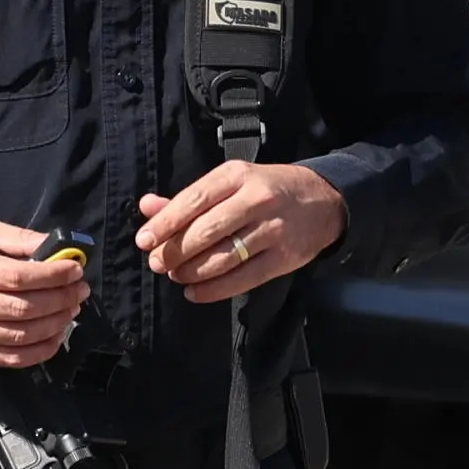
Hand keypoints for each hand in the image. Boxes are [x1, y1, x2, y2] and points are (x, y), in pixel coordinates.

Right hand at [0, 217, 91, 369]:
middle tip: (79, 290)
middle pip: (22, 308)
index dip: (52, 275)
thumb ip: (14, 238)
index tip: (74, 269)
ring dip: (54, 325)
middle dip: (60, 299)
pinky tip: (54, 338)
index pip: (17, 277)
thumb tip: (53, 246)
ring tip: (71, 310)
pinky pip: (8, 359)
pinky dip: (38, 353)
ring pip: (19, 337)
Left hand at [135, 161, 349, 303]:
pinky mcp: (283, 258)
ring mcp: (272, 230)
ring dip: (192, 272)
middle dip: (175, 251)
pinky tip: (195, 292)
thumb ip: (188, 197)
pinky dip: (213, 290)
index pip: (194, 200)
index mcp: (237, 175)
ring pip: (223, 258)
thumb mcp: (231, 183)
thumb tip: (147, 207)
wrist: (323, 201)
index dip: (165, 223)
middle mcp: (256, 200)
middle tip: (157, 263)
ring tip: (176, 275)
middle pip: (206, 231)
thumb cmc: (267, 189)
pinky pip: (242, 279)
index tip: (144, 240)